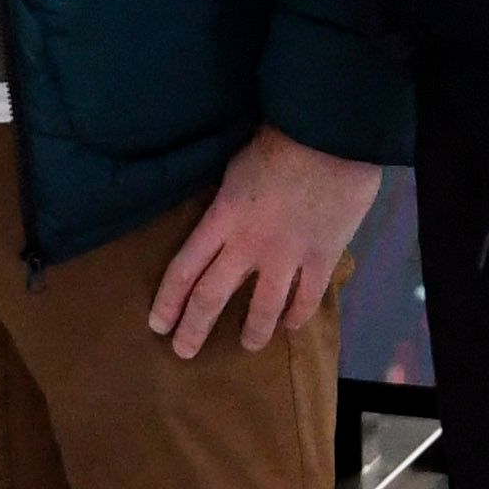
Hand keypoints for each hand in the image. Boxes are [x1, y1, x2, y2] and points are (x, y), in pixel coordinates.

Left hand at [147, 127, 383, 362]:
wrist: (331, 137)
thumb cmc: (279, 141)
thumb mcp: (235, 170)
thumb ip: (226, 205)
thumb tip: (220, 223)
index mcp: (221, 220)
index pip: (183, 270)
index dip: (168, 301)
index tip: (158, 323)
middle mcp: (248, 245)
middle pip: (211, 297)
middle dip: (194, 329)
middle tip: (183, 351)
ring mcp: (287, 256)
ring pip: (262, 308)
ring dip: (252, 332)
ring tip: (247, 346)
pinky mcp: (322, 257)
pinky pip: (307, 298)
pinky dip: (298, 316)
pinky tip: (291, 326)